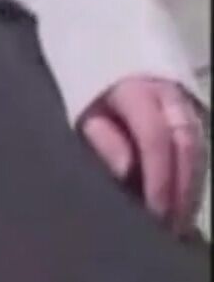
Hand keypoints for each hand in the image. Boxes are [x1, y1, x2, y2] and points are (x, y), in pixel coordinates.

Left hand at [79, 76, 208, 235]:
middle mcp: (169, 93)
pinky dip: (194, 175)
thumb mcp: (81, 114)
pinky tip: (184, 202)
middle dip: (183, 189)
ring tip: (180, 223)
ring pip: (200, 146)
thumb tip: (126, 170)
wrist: (99, 54)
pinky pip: (201, 144)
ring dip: (193, 187)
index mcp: (136, 90)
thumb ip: (101, 139)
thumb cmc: (86, 93)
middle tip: (171, 227)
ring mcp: (185, 100)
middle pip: (187, 144)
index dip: (158, 177)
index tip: (153, 213)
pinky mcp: (192, 110)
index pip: (155, 138)